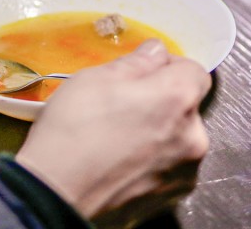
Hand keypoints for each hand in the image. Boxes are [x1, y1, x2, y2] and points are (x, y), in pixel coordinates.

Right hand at [15, 39, 211, 226]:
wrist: (56, 193)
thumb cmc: (73, 132)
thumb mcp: (96, 78)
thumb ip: (136, 62)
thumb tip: (155, 52)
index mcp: (177, 98)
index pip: (194, 71)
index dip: (168, 66)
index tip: (144, 71)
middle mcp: (192, 136)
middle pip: (186, 108)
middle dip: (160, 103)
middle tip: (123, 106)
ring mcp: (184, 172)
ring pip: (177, 140)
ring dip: (157, 134)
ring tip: (117, 138)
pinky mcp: (169, 198)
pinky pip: (167, 169)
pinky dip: (150, 163)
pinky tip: (119, 161)